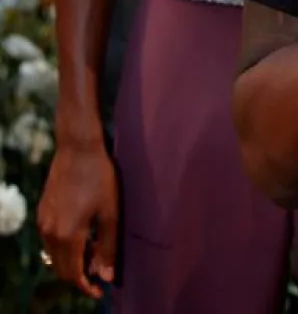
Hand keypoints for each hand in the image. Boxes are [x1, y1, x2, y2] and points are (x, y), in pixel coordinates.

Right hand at [37, 138, 117, 297]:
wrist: (77, 149)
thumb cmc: (100, 178)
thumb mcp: (111, 213)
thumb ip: (108, 246)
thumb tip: (106, 275)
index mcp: (68, 235)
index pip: (72, 274)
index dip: (85, 287)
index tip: (100, 292)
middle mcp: (49, 232)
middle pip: (61, 268)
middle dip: (79, 276)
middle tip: (101, 273)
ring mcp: (43, 222)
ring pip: (54, 255)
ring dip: (72, 261)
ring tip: (96, 254)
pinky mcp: (42, 213)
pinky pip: (51, 241)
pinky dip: (65, 248)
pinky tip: (84, 238)